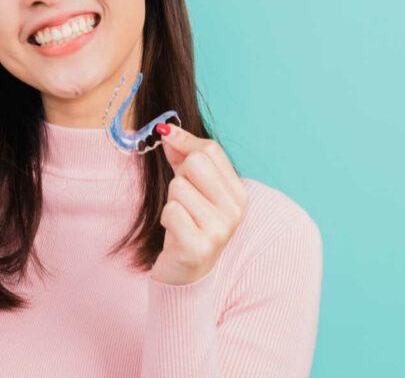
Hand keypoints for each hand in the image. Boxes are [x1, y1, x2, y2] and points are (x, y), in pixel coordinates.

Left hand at [150, 124, 248, 285]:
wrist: (186, 274)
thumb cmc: (188, 225)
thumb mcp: (192, 188)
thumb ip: (183, 157)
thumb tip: (166, 130)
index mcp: (238, 192)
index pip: (209, 149)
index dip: (184, 143)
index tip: (168, 142)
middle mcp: (234, 210)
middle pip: (195, 163)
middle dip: (179, 177)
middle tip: (182, 200)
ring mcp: (220, 229)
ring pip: (179, 187)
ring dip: (172, 202)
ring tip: (180, 220)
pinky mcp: (198, 247)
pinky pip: (172, 211)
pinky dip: (167, 220)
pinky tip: (176, 233)